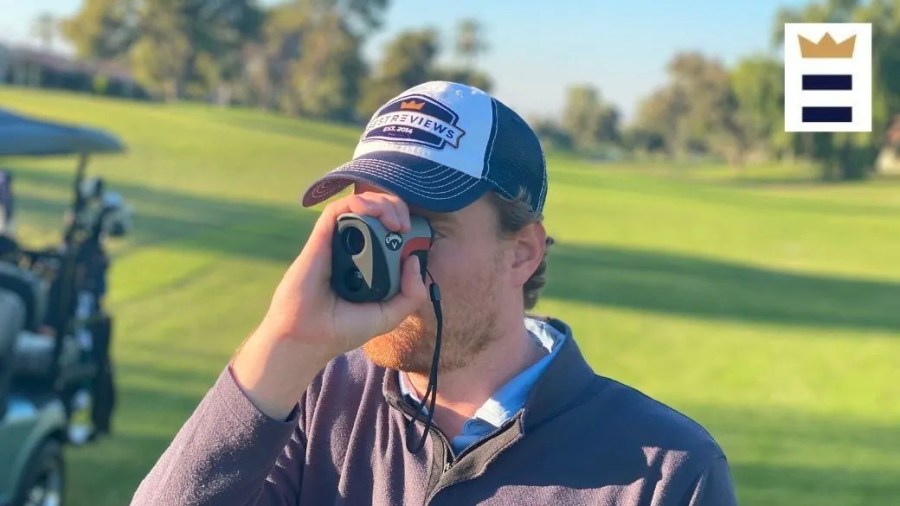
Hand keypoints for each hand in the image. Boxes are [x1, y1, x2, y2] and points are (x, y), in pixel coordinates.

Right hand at [257, 191, 428, 354]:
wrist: (307, 338)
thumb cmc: (341, 329)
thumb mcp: (388, 316)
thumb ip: (411, 295)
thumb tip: (414, 260)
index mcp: (367, 263)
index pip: (387, 230)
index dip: (403, 223)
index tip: (413, 236)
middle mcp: (351, 248)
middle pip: (376, 212)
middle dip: (396, 208)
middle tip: (406, 225)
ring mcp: (335, 242)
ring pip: (359, 204)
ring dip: (382, 203)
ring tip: (396, 222)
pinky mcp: (320, 239)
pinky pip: (338, 210)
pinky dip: (358, 203)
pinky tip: (373, 212)